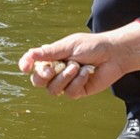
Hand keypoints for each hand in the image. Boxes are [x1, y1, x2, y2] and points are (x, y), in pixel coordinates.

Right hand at [20, 26, 139, 98]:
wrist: (114, 54)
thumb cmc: (92, 46)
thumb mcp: (70, 45)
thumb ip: (50, 52)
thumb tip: (31, 54)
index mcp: (52, 57)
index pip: (33, 63)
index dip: (26, 65)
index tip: (25, 67)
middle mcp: (57, 71)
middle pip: (38, 81)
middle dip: (43, 76)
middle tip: (52, 69)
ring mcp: (67, 82)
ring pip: (53, 90)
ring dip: (64, 78)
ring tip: (77, 66)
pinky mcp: (78, 91)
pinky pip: (70, 93)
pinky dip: (78, 81)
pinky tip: (87, 72)